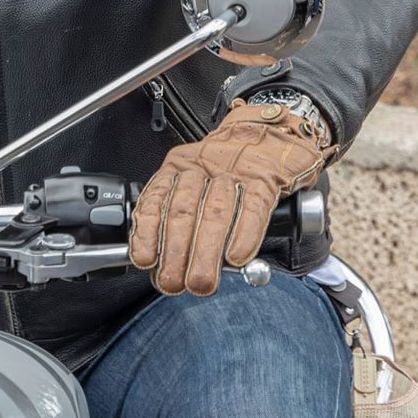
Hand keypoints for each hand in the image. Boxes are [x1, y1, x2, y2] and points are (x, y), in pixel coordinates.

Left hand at [128, 100, 328, 296]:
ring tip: (201, 280)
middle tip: (173, 282)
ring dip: (205, 253)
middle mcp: (203, 166)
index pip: (156, 198)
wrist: (272, 135)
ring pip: (215, 213)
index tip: (146, 260)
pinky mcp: (266, 179)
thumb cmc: (230, 166)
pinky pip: (253, 208)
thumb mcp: (196, 179)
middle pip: (183, 212)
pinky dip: (244, 235)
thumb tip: (160, 259)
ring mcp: (235, 171)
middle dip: (176, 253)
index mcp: (179, 166)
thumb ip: (179, 212)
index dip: (148, 232)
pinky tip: (235, 257)